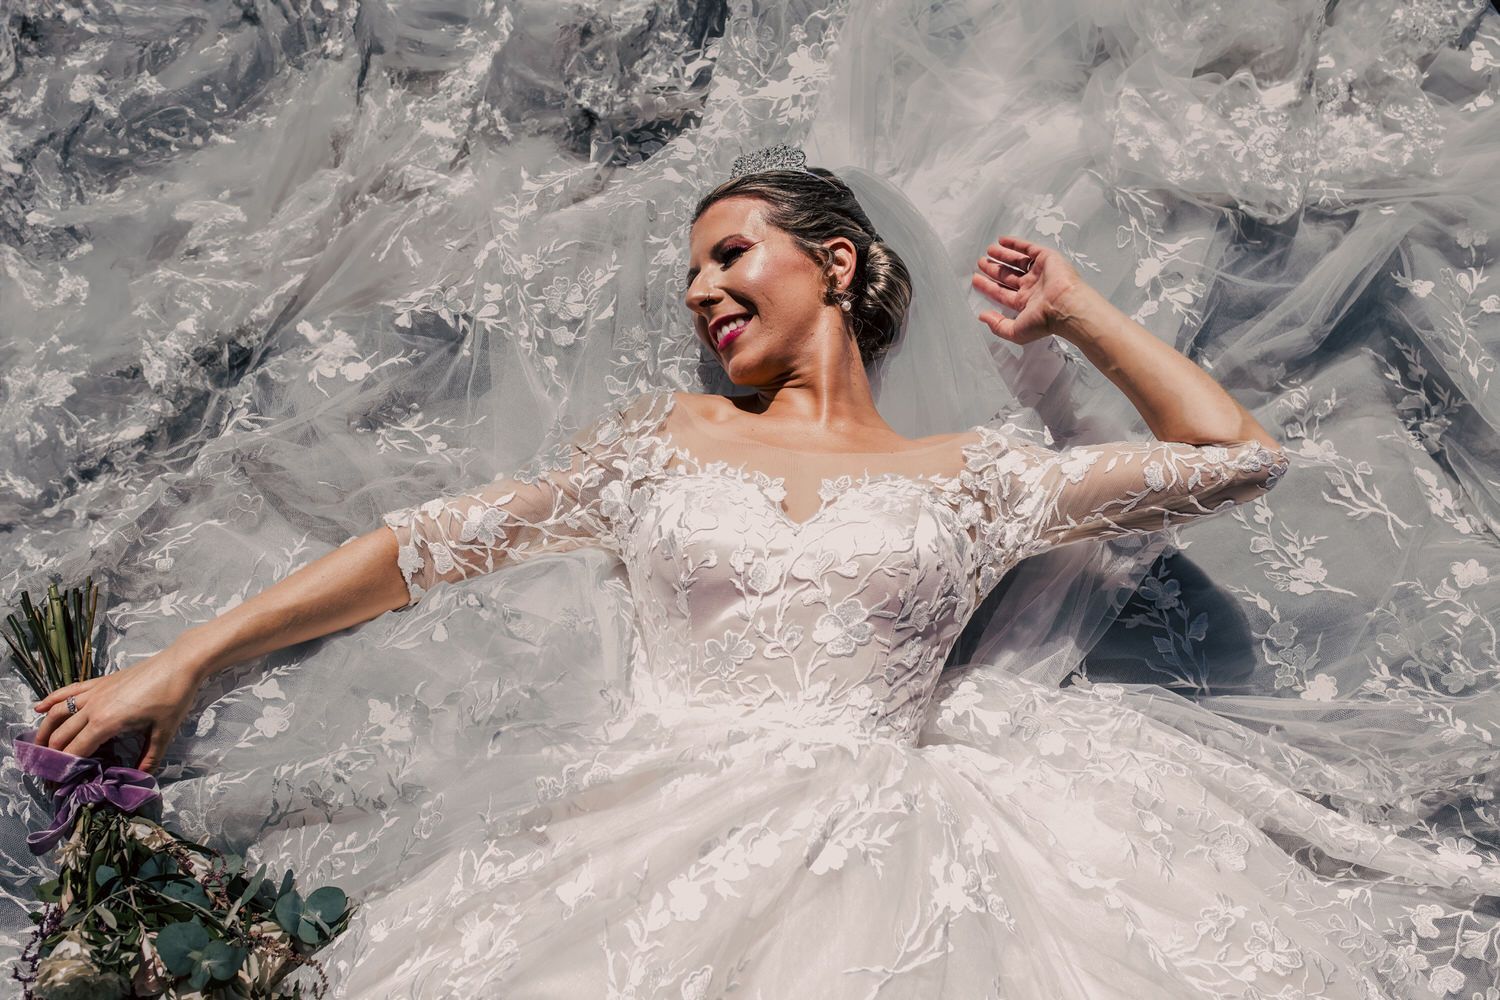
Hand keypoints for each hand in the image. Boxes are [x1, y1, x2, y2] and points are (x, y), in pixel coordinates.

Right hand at [30, 645, 207, 772]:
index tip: (59, 783)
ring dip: (44, 730)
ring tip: (38, 746)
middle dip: (52, 754)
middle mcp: (93, 707)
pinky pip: (68, 691)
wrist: (179, 664)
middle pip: (61, 734)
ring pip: (58, 712)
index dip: (65, 769)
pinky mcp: (98, 681)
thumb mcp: (164, 732)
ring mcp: (94, 692)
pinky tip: (39, 707)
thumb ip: (150, 757)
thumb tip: (141, 777)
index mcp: (106, 723)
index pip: (76, 750)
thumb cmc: (173, 698)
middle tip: (49, 771)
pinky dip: (51, 700)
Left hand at [971, 235, 1090, 344]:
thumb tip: (983, 317)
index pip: (1002, 293)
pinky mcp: (1047, 259)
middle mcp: (1033, 287)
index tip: (975, 279)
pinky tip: (1002, 240)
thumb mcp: (1016, 331)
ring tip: (988, 251)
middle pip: (1008, 276)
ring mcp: (1040, 272)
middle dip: (994, 269)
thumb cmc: (1044, 321)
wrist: (1066, 306)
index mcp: (1026, 303)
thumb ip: (998, 326)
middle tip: (980, 263)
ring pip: (1017, 262)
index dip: (988, 286)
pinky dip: (1016, 244)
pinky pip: (1029, 249)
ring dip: (1003, 256)